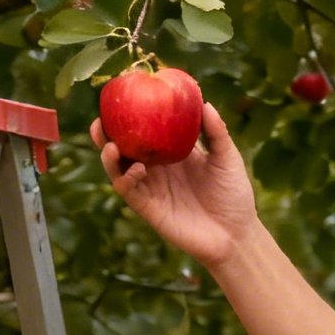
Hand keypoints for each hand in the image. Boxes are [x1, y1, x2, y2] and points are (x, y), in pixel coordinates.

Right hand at [91, 101, 258, 269]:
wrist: (235, 234)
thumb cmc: (234, 194)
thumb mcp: (227, 158)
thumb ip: (216, 132)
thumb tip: (205, 103)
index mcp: (171, 152)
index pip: (145, 131)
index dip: (129, 118)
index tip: (120, 100)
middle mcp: (156, 168)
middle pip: (123, 148)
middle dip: (107, 136)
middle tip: (99, 122)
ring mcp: (150, 188)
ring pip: (120, 170)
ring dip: (110, 158)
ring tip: (111, 145)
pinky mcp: (149, 208)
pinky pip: (131, 191)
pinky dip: (128, 178)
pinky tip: (137, 168)